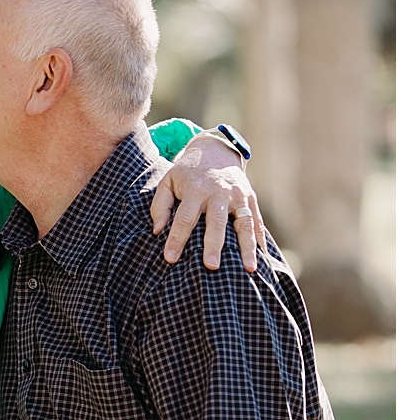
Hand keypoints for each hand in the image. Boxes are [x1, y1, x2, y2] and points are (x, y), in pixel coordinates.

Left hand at [147, 134, 264, 272]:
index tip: (170, 259)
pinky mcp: (250, 198)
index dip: (176, 239)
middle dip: (213, 245)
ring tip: (249, 269)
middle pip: (216, 222)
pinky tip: (262, 257)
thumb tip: (157, 230)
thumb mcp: (167, 182)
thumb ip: (160, 206)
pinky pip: (257, 220)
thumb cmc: (186, 173)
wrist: (215, 150)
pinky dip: (259, 238)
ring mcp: (238, 195)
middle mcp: (219, 193)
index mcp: (196, 190)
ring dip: (247, 247)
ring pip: (244, 223)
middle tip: (211, 266)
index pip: (184, 218)